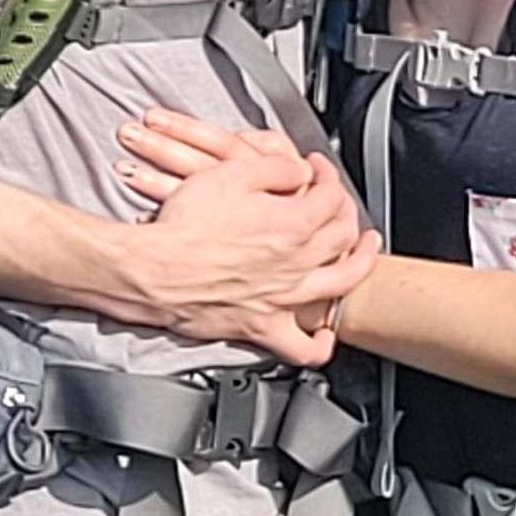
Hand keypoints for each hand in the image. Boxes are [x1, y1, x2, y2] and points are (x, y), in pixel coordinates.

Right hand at [114, 110, 377, 367]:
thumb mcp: (231, 173)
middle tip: (337, 200)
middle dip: (345, 210)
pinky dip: (320, 344)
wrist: (151, 270)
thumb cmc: (184, 225)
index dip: (327, 175)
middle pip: (342, 235)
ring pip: (341, 285)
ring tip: (364, 252)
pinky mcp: (262, 327)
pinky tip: (325, 333)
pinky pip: (302, 347)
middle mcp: (296, 264)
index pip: (329, 195)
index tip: (316, 169)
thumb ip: (275, 168)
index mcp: (291, 224)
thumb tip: (299, 171)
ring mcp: (283, 299)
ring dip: (360, 264)